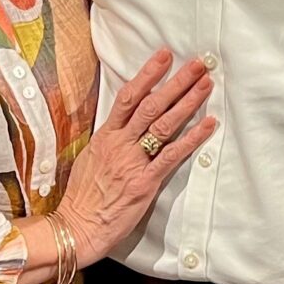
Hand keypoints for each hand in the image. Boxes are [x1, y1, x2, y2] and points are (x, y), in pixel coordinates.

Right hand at [53, 49, 216, 266]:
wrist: (76, 227)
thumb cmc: (82, 196)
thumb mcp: (90, 158)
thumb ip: (109, 139)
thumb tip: (124, 122)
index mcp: (106, 136)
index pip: (128, 97)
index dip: (148, 74)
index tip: (164, 55)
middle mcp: (120, 145)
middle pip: (151, 105)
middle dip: (176, 82)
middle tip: (197, 64)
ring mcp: (133, 162)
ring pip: (164, 125)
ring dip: (188, 103)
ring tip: (205, 85)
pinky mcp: (145, 183)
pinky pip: (172, 156)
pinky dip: (192, 138)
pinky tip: (208, 124)